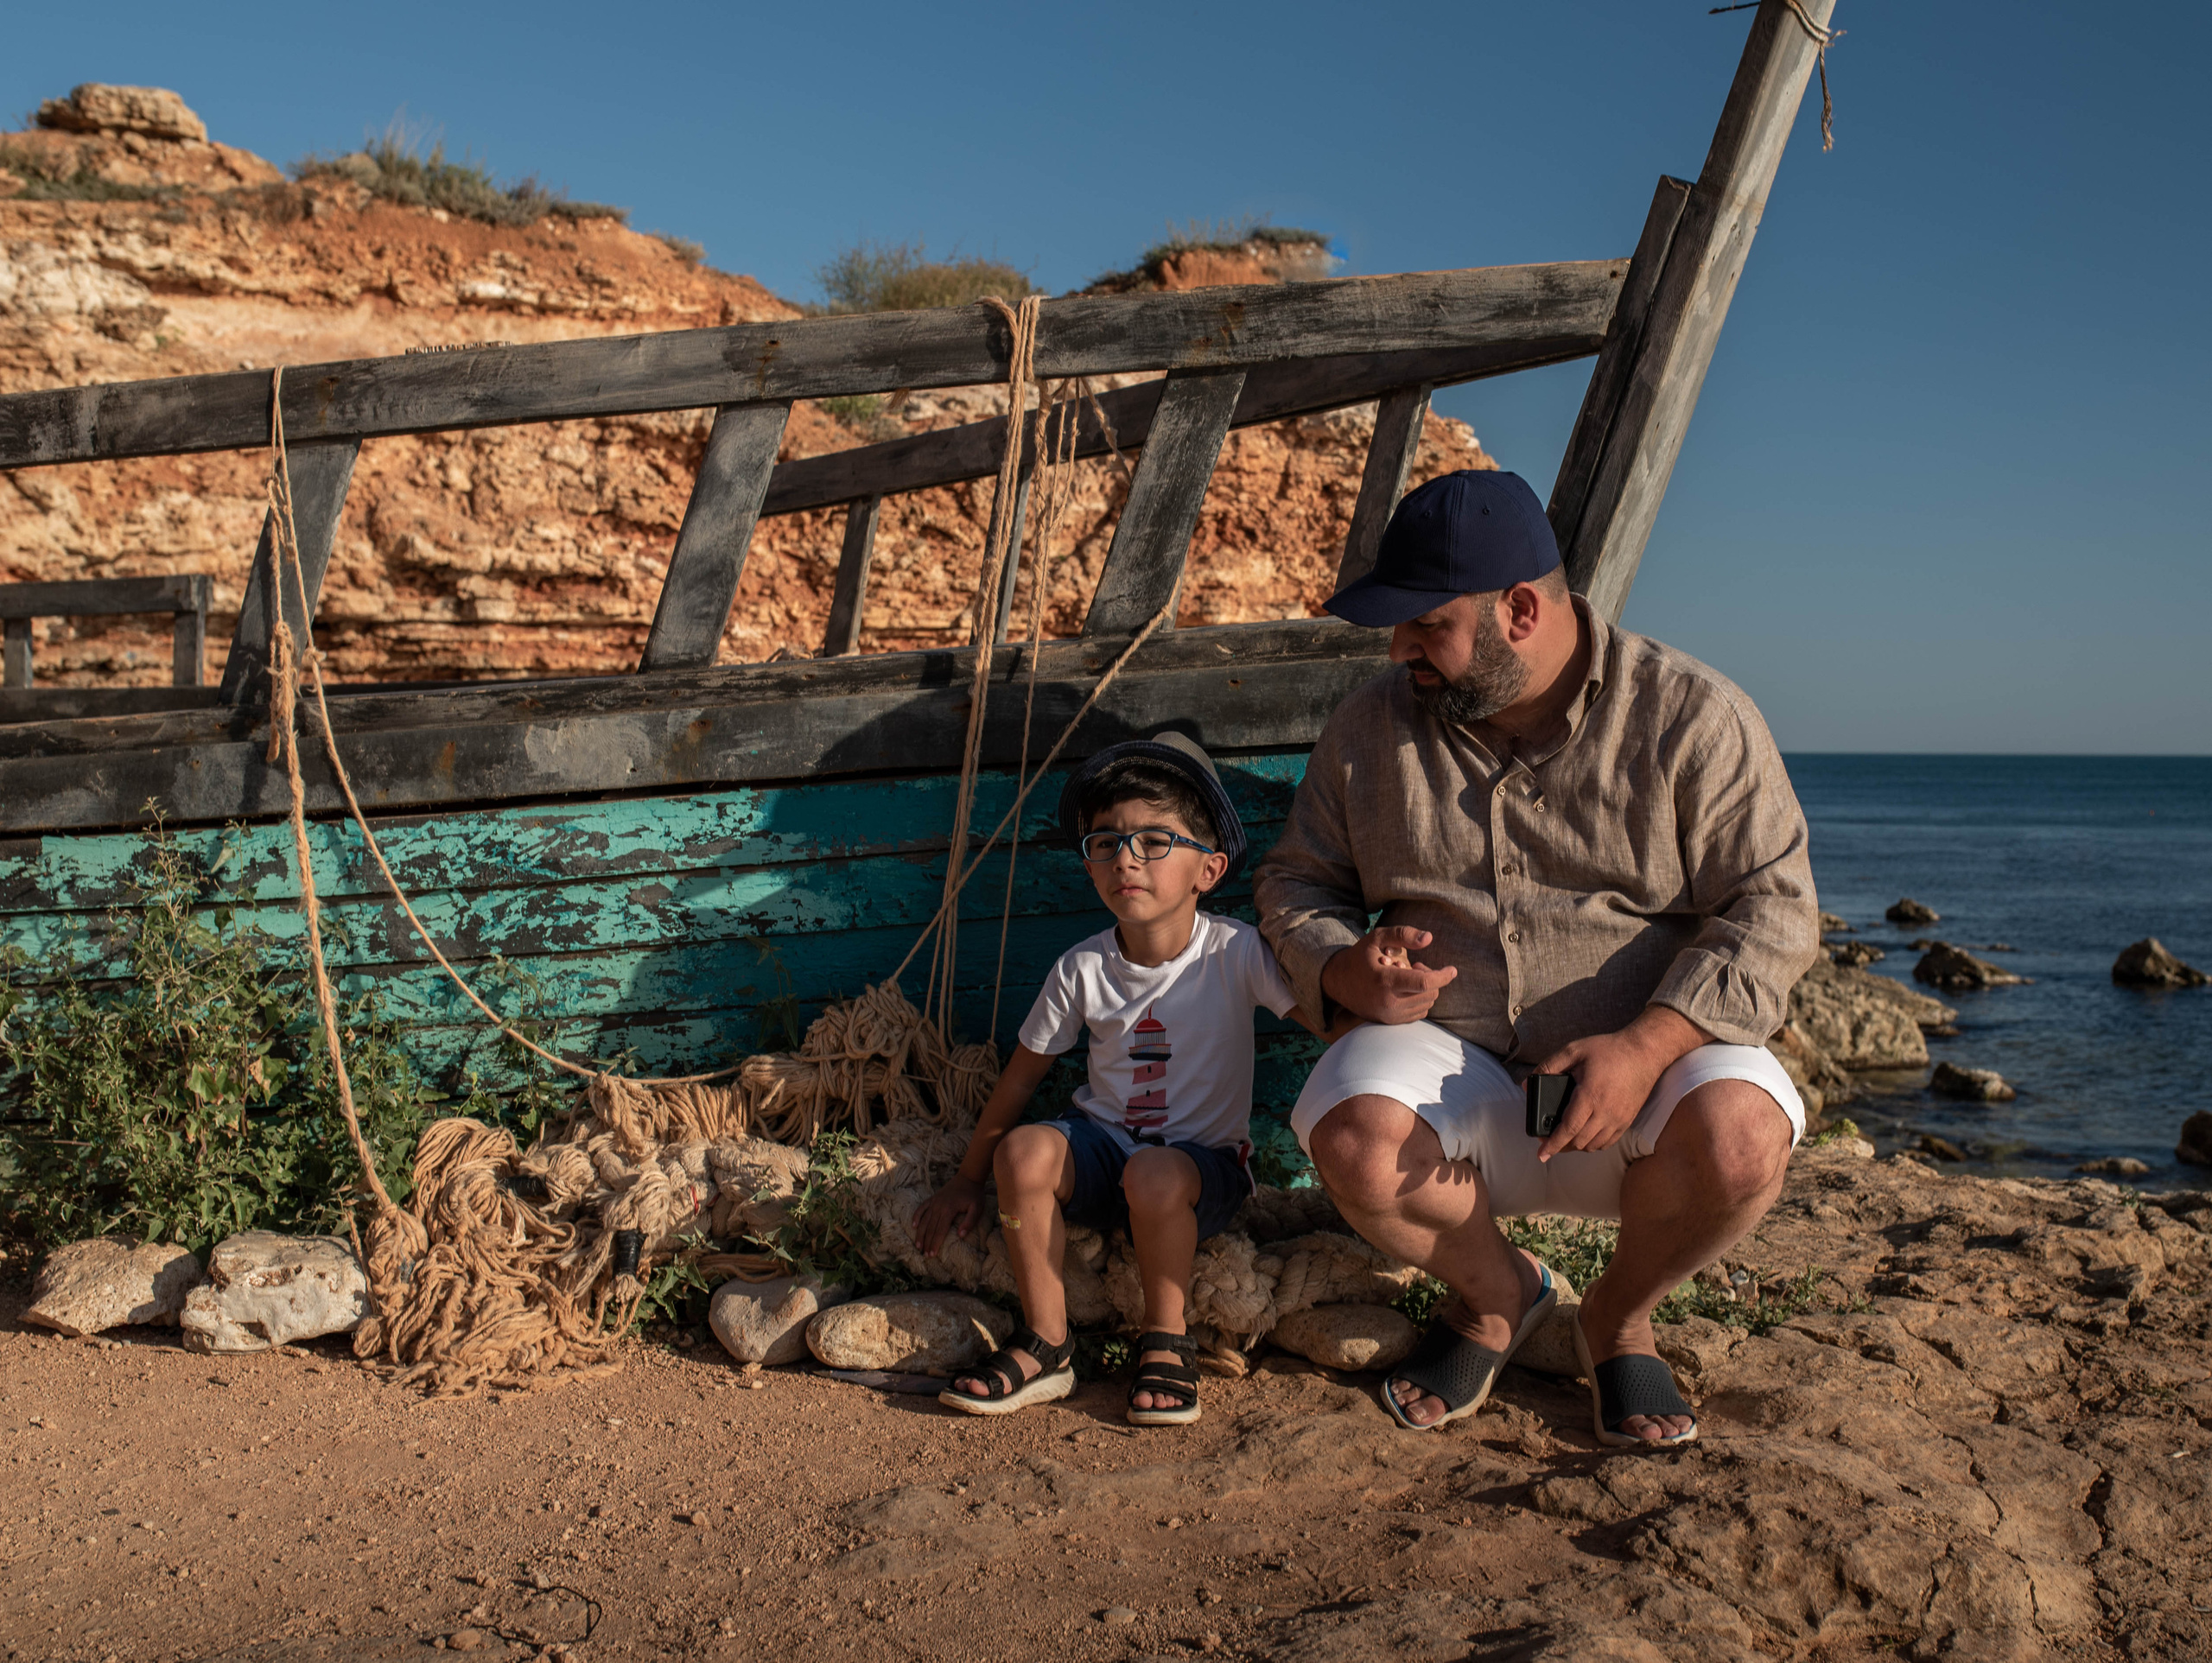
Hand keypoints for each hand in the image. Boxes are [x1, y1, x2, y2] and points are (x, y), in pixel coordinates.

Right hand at [913, 1175, 985, 1256]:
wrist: (968, 1177)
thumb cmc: (974, 1194)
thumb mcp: (977, 1208)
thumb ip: (969, 1222)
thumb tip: (960, 1236)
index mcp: (949, 1210)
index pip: (940, 1231)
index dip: (935, 1243)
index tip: (932, 1254)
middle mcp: (938, 1206)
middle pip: (930, 1228)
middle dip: (927, 1242)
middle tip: (925, 1255)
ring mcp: (934, 1202)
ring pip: (924, 1220)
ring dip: (920, 1234)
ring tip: (918, 1246)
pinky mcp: (932, 1198)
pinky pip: (921, 1208)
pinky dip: (916, 1216)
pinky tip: (913, 1226)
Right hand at [1320, 926, 1458, 1024]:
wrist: (1337, 982)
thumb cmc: (1360, 956)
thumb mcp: (1377, 938)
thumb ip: (1403, 934)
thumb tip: (1429, 938)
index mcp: (1385, 980)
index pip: (1424, 983)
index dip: (1443, 976)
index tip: (1452, 969)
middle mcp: (1388, 1002)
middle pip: (1429, 993)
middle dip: (1430, 978)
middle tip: (1416, 965)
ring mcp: (1389, 1015)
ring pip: (1426, 1004)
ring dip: (1425, 989)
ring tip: (1408, 976)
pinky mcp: (1389, 1023)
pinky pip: (1418, 1013)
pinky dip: (1419, 1000)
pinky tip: (1406, 989)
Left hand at [1533, 1006, 1707, 1161]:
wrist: (1643, 1052)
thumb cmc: (1609, 1050)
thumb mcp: (1574, 1050)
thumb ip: (1549, 1066)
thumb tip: (1527, 1084)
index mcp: (1590, 1096)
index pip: (1568, 1129)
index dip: (1553, 1144)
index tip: (1541, 1155)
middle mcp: (1606, 1112)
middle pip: (1579, 1141)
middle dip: (1561, 1145)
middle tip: (1548, 1139)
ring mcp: (1619, 1119)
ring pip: (1593, 1145)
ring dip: (1577, 1146)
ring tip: (1565, 1138)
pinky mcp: (1628, 1121)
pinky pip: (1608, 1142)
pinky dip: (1594, 1144)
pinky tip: (1585, 1136)